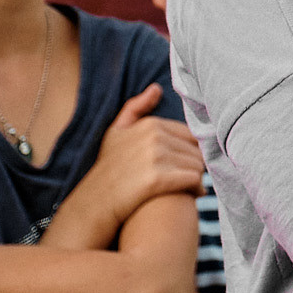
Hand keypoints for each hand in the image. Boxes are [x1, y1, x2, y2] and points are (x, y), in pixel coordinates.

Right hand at [66, 88, 201, 229]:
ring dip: (197, 178)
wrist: (95, 203)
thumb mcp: (116, 133)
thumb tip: (156, 89)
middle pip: (196, 150)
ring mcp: (155, 156)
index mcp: (150, 124)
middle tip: (189, 179)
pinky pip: (193, 179)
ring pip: (197, 164)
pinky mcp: (157, 178)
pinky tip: (192, 195)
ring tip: (190, 187)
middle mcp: (153, 136)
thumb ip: (136, 108)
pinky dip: (196, 188)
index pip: (190, 135)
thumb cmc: (109, 169)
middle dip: (195, 165)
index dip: (190, 151)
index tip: (185, 164)